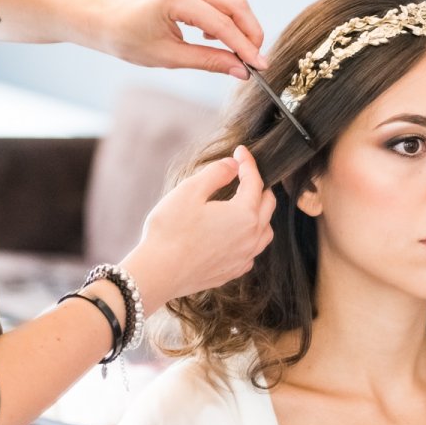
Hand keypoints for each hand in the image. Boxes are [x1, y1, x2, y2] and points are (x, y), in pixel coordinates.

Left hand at [94, 0, 266, 76]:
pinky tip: (216, 36)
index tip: (260, 66)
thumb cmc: (129, 39)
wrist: (107, 19)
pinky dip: (230, 18)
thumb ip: (209, 61)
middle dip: (251, 33)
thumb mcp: (170, 57)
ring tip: (236, 51)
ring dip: (242, 26)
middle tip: (255, 59)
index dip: (245, 47)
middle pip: (236, 4)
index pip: (223, 24)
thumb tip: (241, 70)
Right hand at [120, 145, 275, 311]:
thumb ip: (216, 173)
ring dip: (260, 214)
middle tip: (243, 175)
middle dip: (258, 185)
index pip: (255, 181)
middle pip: (268, 204)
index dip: (248, 163)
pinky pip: (252, 252)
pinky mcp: (233, 271)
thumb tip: (233, 165)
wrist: (157, 273)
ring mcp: (244, 257)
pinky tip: (236, 234)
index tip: (240, 151)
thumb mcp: (190, 191)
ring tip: (245, 204)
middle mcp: (251, 237)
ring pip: (265, 231)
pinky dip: (250, 238)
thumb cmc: (170, 231)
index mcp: (245, 214)